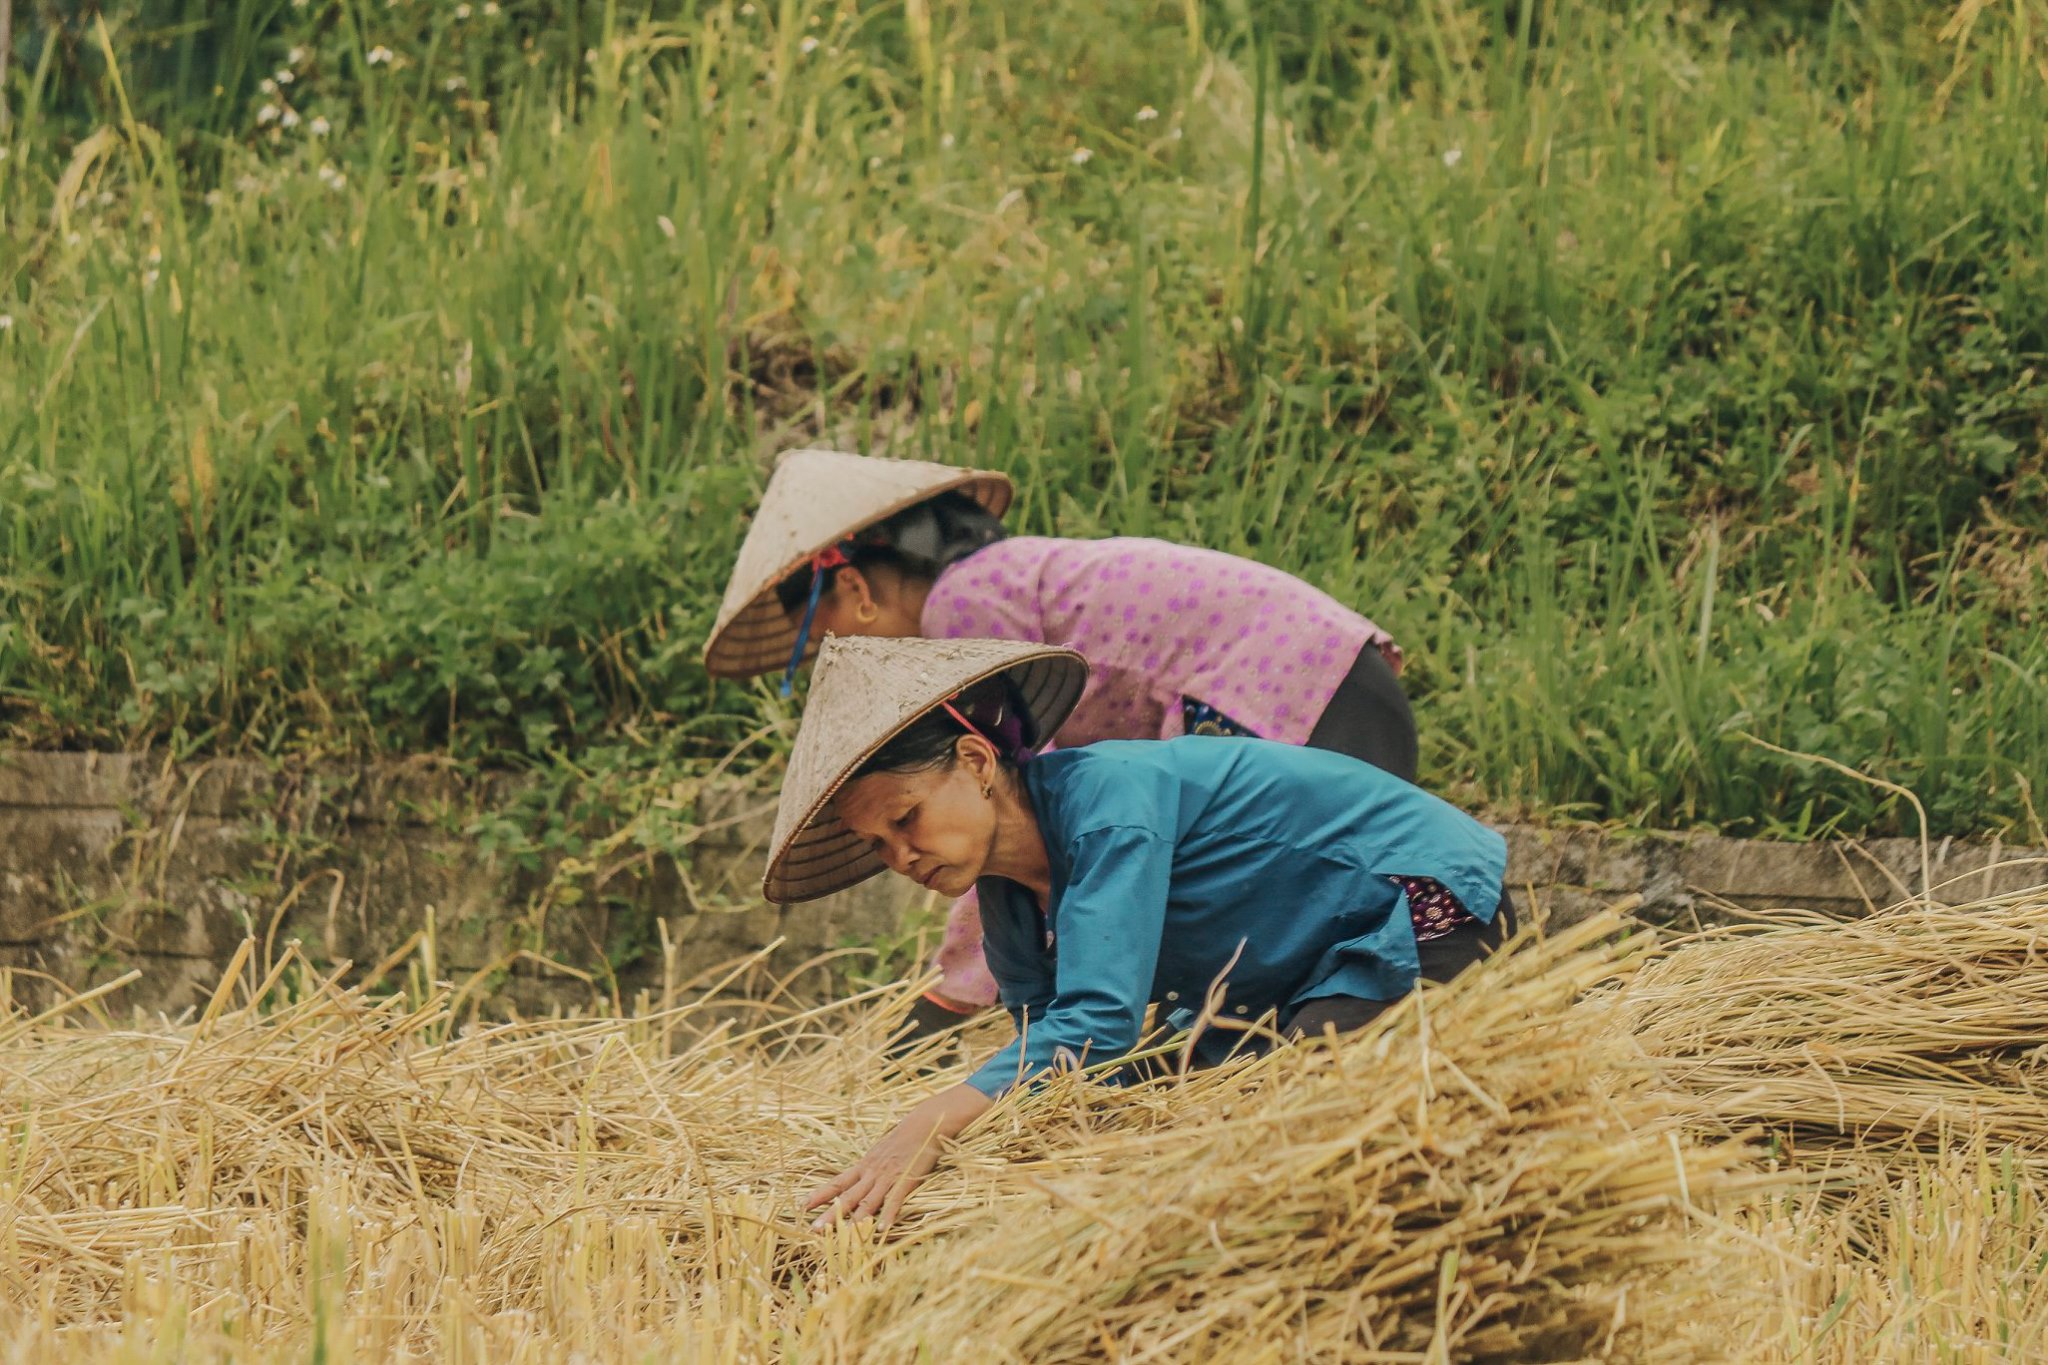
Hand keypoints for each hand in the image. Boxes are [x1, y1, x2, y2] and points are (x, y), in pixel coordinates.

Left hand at [804, 1083, 992, 1229]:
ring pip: (866, 1202)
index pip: (838, 1182)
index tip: (803, 1206)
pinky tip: (881, 1230)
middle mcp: (872, 1172)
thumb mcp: (883, 1151)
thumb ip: (873, 1166)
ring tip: (840, 1236)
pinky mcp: (906, 1180)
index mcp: (865, 1165)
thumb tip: (862, 1178)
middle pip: (847, 1196)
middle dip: (830, 1214)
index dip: (820, 1194)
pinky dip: (887, 1216)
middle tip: (813, 1230)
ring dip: (853, 1221)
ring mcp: (888, 1177)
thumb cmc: (905, 1137)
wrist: (926, 1123)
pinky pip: (894, 1201)